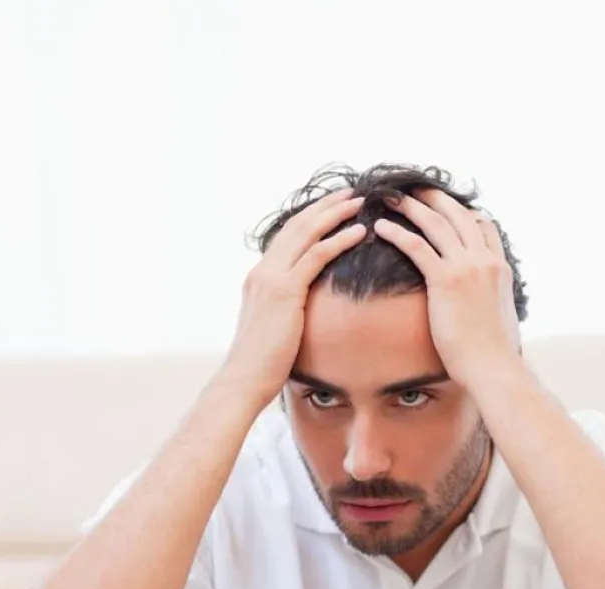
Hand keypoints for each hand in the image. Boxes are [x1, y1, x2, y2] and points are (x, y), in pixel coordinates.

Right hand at [219, 190, 366, 407]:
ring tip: (359, 201)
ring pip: (306, 233)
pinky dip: (339, 241)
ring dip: (335, 214)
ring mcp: (270, 279)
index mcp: (259, 277)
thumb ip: (287, 309)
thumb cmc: (263, 362)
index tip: (334, 206)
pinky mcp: (284, 292)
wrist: (244, 380)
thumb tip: (306, 309)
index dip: (311, 218)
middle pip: (297, 226)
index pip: (288, 236)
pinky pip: (315, 257)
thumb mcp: (276, 327)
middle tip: (352, 192)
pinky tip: (359, 232)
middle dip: (325, 206)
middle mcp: (262, 271)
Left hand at [374, 189, 520, 388]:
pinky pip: (417, 247)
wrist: (493, 366)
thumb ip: (494, 302)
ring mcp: (467, 268)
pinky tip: (380, 227)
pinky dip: (397, 233)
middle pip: (459, 215)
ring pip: (436, 224)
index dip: (463, 213)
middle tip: (415, 189)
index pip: (484, 226)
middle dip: (435, 198)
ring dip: (412, 207)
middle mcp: (485, 261)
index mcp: (500, 269)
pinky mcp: (446, 281)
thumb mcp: (502, 318)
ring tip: (393, 198)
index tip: (445, 207)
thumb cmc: (495, 353)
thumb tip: (490, 310)